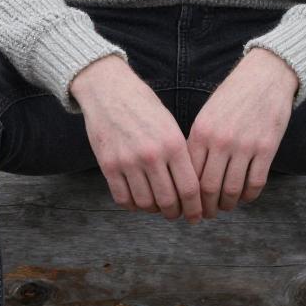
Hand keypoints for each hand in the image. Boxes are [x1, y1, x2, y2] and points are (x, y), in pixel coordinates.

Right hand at [71, 55, 202, 223]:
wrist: (108, 90)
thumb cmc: (142, 104)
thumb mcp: (169, 124)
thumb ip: (179, 154)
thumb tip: (189, 187)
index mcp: (173, 143)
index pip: (190, 188)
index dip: (195, 207)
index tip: (196, 215)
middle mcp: (152, 155)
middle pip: (169, 201)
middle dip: (175, 213)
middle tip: (177, 214)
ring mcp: (128, 162)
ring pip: (146, 204)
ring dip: (154, 210)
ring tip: (157, 205)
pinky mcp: (108, 165)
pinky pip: (123, 198)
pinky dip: (132, 205)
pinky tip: (137, 199)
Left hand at [186, 47, 297, 217]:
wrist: (265, 77)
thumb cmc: (233, 95)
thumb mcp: (207, 114)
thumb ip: (198, 143)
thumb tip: (190, 176)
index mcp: (201, 132)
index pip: (189, 175)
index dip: (188, 196)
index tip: (189, 205)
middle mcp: (220, 141)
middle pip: (209, 188)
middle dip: (206, 207)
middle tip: (206, 214)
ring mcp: (244, 146)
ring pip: (232, 190)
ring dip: (227, 205)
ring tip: (225, 207)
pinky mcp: (266, 148)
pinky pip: (255, 183)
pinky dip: (249, 196)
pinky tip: (245, 196)